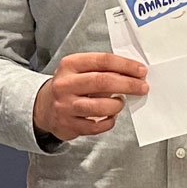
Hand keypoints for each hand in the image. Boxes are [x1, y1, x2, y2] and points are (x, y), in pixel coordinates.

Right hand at [32, 52, 148, 142]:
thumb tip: (133, 73)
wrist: (44, 107)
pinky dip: (109, 121)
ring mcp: (65, 106)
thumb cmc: (70, 86)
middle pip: (102, 82)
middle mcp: (65, 84)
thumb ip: (102, 69)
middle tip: (142, 87)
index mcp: (70, 65)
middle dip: (128, 84)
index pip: (102, 61)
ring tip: (120, 102)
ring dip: (117, 105)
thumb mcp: (79, 70)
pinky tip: (110, 116)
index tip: (141, 71)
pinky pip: (96, 126)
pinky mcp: (68, 125)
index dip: (125, 65)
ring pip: (100, 107)